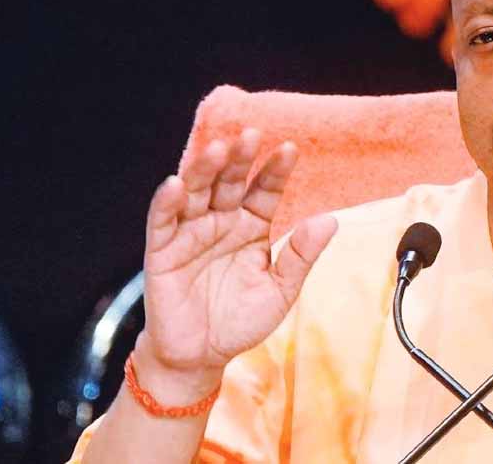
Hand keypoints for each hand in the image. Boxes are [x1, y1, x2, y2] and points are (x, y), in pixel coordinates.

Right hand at [137, 129, 336, 388]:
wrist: (202, 357)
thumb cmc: (240, 320)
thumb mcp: (281, 290)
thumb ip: (301, 255)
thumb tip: (330, 220)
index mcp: (252, 226)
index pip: (265, 190)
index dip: (276, 170)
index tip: (290, 150)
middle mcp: (222, 222)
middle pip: (230, 182)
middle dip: (240, 158)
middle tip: (251, 135)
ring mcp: (191, 233)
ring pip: (196, 192)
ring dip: (204, 169)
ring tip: (217, 150)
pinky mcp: (163, 251)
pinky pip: (163, 221)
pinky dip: (167, 201)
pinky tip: (175, 184)